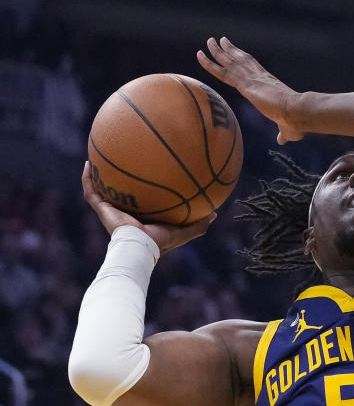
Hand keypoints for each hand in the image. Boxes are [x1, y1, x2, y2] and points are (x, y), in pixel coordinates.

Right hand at [82, 163, 215, 254]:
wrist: (139, 248)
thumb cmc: (160, 242)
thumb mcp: (183, 231)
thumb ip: (199, 224)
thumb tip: (215, 214)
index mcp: (140, 217)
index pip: (138, 200)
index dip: (139, 189)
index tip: (144, 173)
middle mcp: (123, 212)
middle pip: (118, 192)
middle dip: (116, 178)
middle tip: (120, 160)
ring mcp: (110, 210)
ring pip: (100, 190)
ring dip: (97, 175)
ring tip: (96, 157)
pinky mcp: (102, 209)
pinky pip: (91, 191)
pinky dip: (87, 178)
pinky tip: (88, 163)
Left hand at [197, 37, 301, 143]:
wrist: (298, 112)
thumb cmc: (296, 121)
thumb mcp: (287, 129)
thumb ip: (282, 133)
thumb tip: (282, 140)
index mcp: (269, 83)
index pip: (252, 68)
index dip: (243, 59)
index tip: (236, 52)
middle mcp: (259, 77)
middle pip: (241, 60)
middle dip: (229, 50)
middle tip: (219, 40)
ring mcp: (252, 79)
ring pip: (230, 62)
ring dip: (218, 51)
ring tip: (210, 41)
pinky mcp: (245, 85)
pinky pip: (222, 73)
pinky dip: (210, 64)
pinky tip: (201, 56)